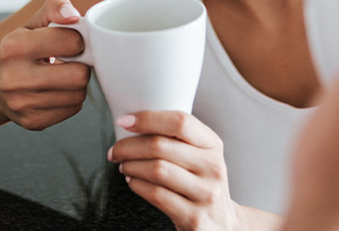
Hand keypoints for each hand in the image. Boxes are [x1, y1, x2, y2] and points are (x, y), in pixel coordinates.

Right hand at [0, 0, 90, 129]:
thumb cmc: (21, 49)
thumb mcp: (34, 23)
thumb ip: (55, 7)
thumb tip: (72, 15)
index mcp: (14, 46)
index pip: (71, 41)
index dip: (77, 40)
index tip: (69, 42)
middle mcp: (14, 77)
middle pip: (79, 75)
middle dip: (81, 66)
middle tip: (71, 62)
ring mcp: (22, 103)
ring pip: (78, 95)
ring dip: (77, 84)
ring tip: (63, 76)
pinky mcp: (32, 122)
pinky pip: (72, 110)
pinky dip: (70, 99)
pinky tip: (57, 91)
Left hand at [107, 111, 239, 230]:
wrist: (223, 225)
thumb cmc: (201, 183)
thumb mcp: (200, 156)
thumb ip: (176, 139)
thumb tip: (132, 123)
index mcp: (213, 144)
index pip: (180, 122)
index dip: (148, 119)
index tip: (125, 121)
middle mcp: (213, 167)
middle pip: (161, 146)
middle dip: (129, 146)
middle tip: (116, 150)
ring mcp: (206, 194)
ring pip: (156, 170)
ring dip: (131, 166)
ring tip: (124, 166)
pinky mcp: (194, 218)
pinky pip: (157, 195)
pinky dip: (137, 185)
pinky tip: (133, 182)